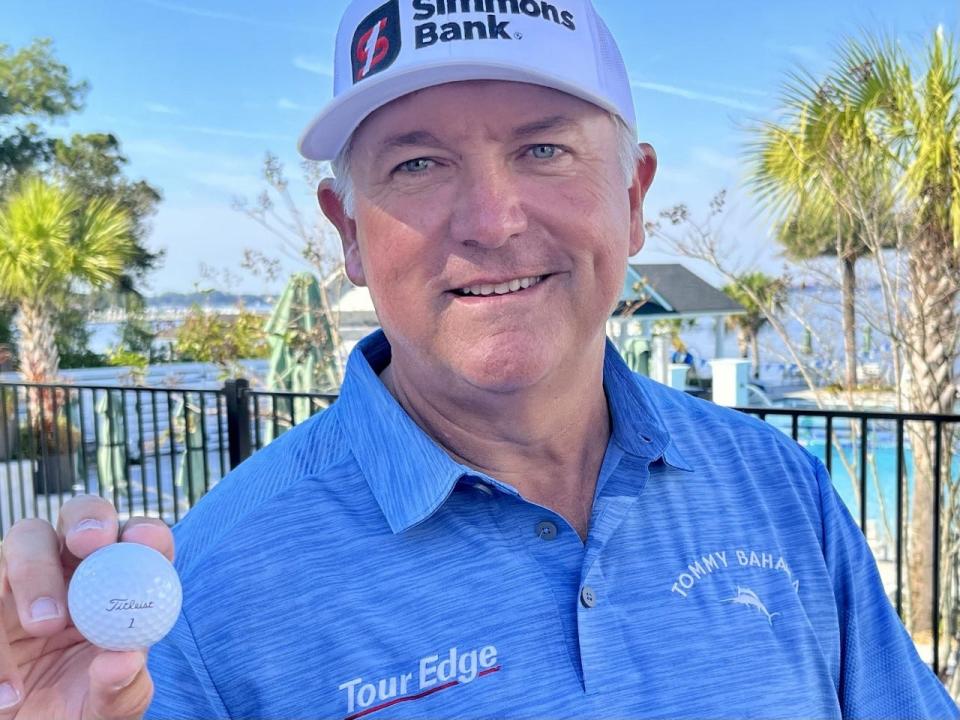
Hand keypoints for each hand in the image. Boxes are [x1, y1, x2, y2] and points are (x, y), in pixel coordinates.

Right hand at [0, 495, 173, 718]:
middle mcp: (72, 572)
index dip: (145, 532)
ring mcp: (21, 581)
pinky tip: (7, 686)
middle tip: (88, 545)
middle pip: (79, 517)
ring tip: (45, 626)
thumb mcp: (107, 711)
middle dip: (87, 520)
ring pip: (23, 541)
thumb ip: (121, 689)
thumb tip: (125, 660)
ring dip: (35, 575)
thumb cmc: (75, 713)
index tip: (143, 542)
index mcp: (119, 586)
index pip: (141, 541)